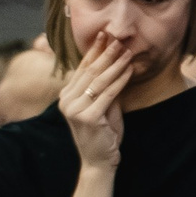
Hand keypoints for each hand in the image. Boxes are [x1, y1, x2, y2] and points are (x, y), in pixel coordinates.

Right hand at [56, 31, 134, 170]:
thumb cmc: (103, 133)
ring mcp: (75, 109)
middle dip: (105, 53)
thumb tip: (115, 64)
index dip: (93, 51)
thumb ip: (104, 89)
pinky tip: (129, 71)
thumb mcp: (102, 106)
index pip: (81, 68)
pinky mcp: (88, 118)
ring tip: (127, 51)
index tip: (104, 35)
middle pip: (89, 71)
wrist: (99, 160)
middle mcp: (66, 100)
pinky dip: (120, 81)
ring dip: (115, 64)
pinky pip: (107, 94)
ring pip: (98, 81)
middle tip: (118, 38)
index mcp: (66, 95)